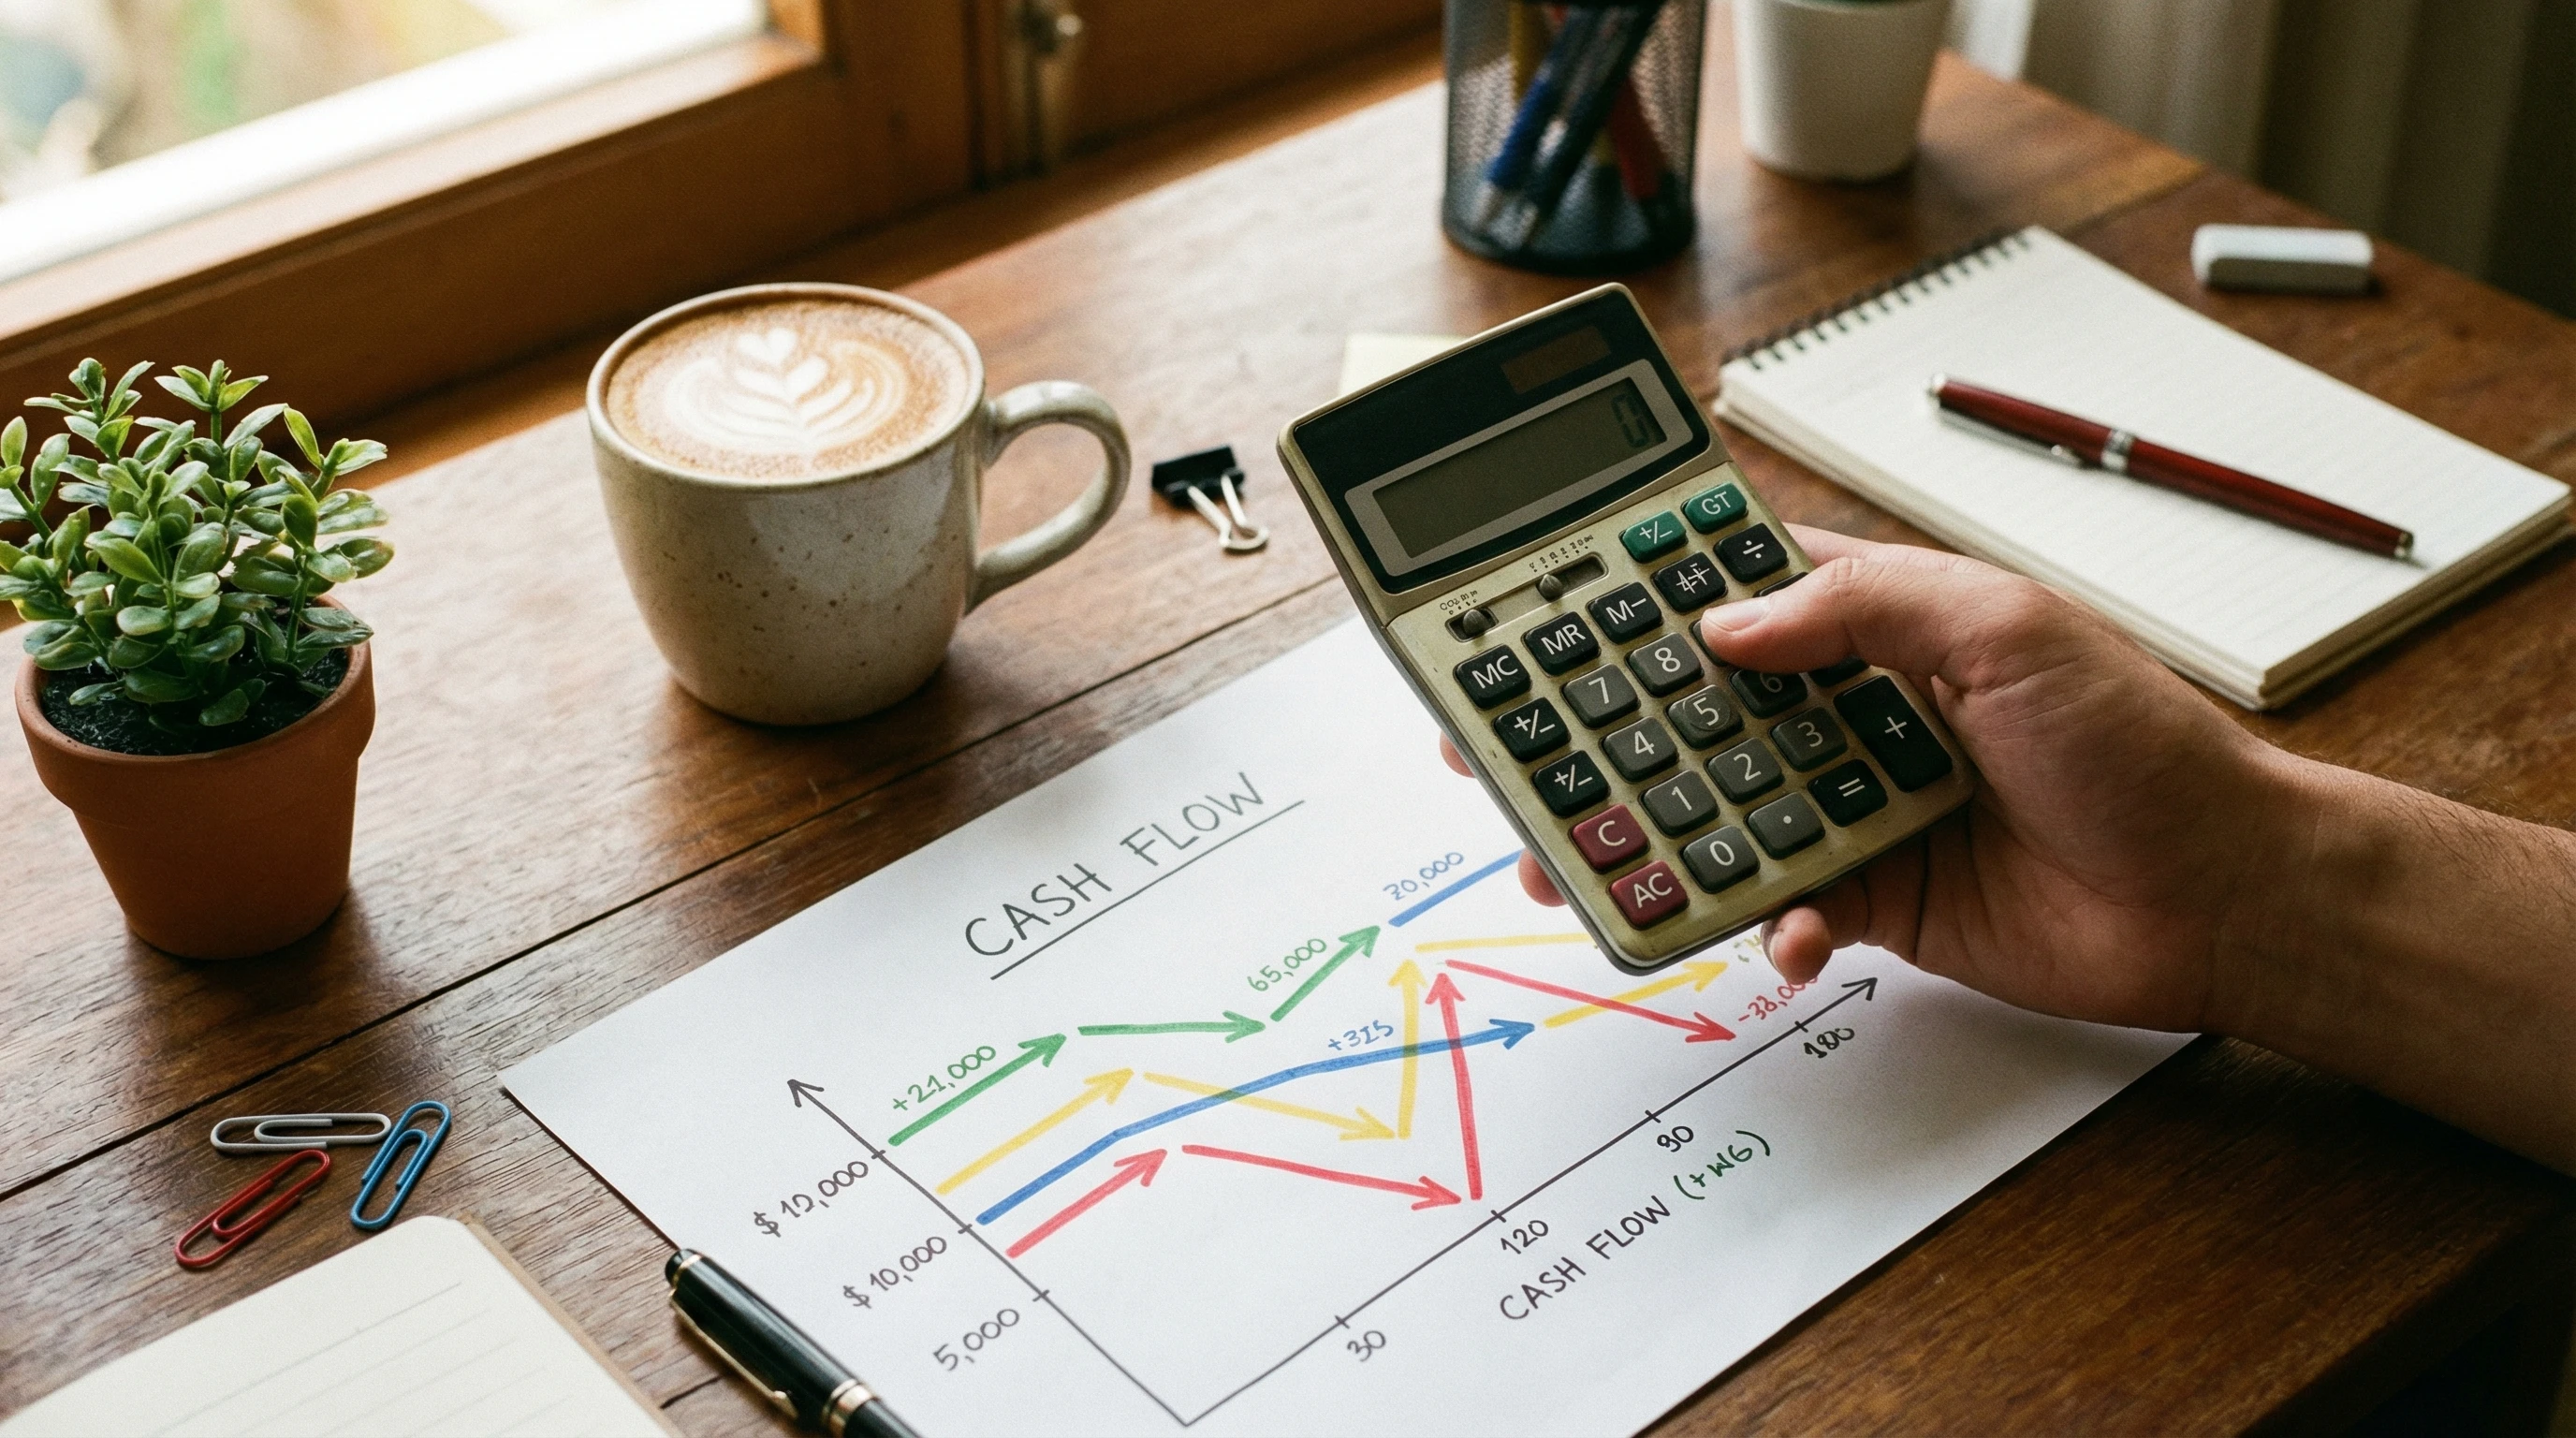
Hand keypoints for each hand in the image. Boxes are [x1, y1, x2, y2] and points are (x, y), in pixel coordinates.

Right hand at [1444, 527, 2300, 1032]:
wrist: (2222, 897)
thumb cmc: (2140, 745)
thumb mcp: (2004, 629)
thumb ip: (1860, 607)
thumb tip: (1725, 626)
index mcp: (1879, 621)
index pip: (1733, 586)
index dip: (1635, 590)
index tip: (1538, 600)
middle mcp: (1850, 710)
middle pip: (1691, 709)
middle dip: (1595, 727)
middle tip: (1496, 745)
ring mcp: (1853, 806)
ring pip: (1713, 815)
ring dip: (1645, 839)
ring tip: (1573, 865)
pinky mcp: (1874, 901)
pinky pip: (1783, 912)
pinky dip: (1770, 930)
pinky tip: (1785, 937)